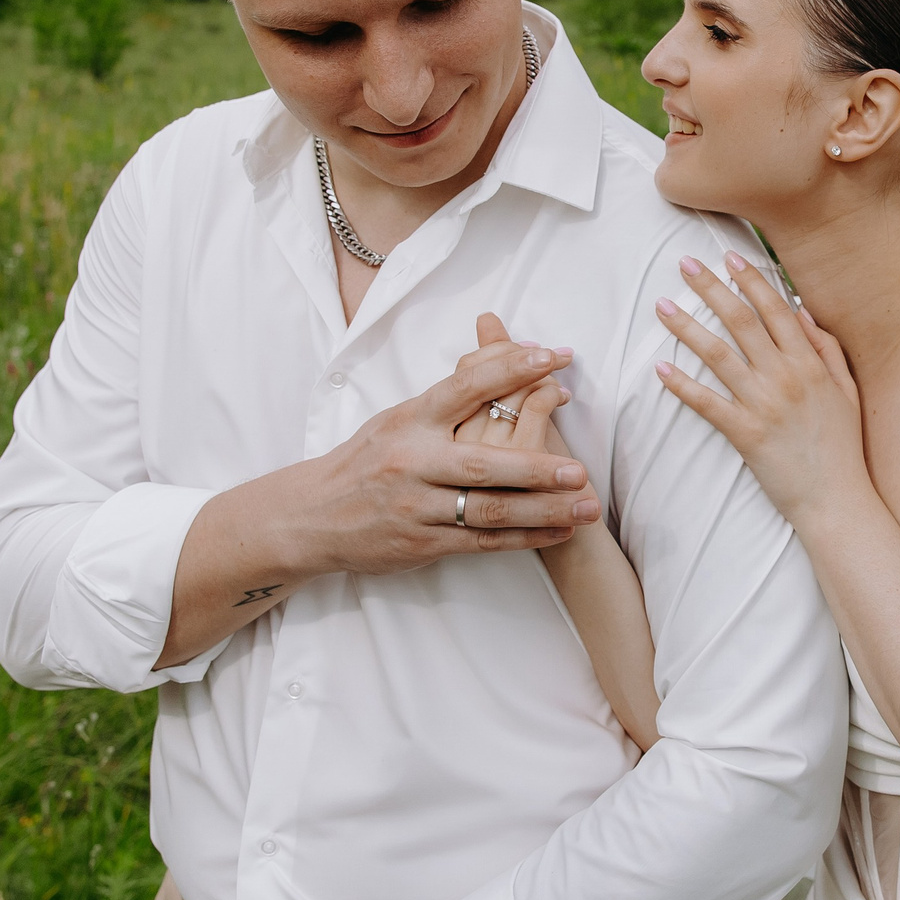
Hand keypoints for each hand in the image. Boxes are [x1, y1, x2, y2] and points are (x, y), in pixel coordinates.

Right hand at [292, 340, 599, 575]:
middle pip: (485, 464)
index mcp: (411, 420)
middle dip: (537, 467)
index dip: (511, 370)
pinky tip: (559, 531)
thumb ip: (451, 396)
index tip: (554, 358)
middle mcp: (414, 462)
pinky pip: (484, 542)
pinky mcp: (423, 543)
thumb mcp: (399, 418)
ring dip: (544, 510)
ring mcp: (418, 507)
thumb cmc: (367, 459)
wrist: (312, 516)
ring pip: (490, 510)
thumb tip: (506, 356)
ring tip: (587, 505)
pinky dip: (526, 538)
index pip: (466, 387)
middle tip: (580, 469)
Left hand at [653, 253, 866, 522]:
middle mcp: (786, 376)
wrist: (837, 499)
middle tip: (686, 264)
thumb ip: (826, 348)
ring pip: (718, 354)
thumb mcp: (847, 390)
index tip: (729, 256)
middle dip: (711, 288)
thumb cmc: (843, 446)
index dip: (751, 279)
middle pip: (741, 321)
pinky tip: (661, 367)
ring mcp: (764, 404)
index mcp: (810, 363)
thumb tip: (802, 312)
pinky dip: (682, 385)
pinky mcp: (746, 433)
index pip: (775, 309)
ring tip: (663, 306)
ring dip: (687, 326)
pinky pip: (707, 403)